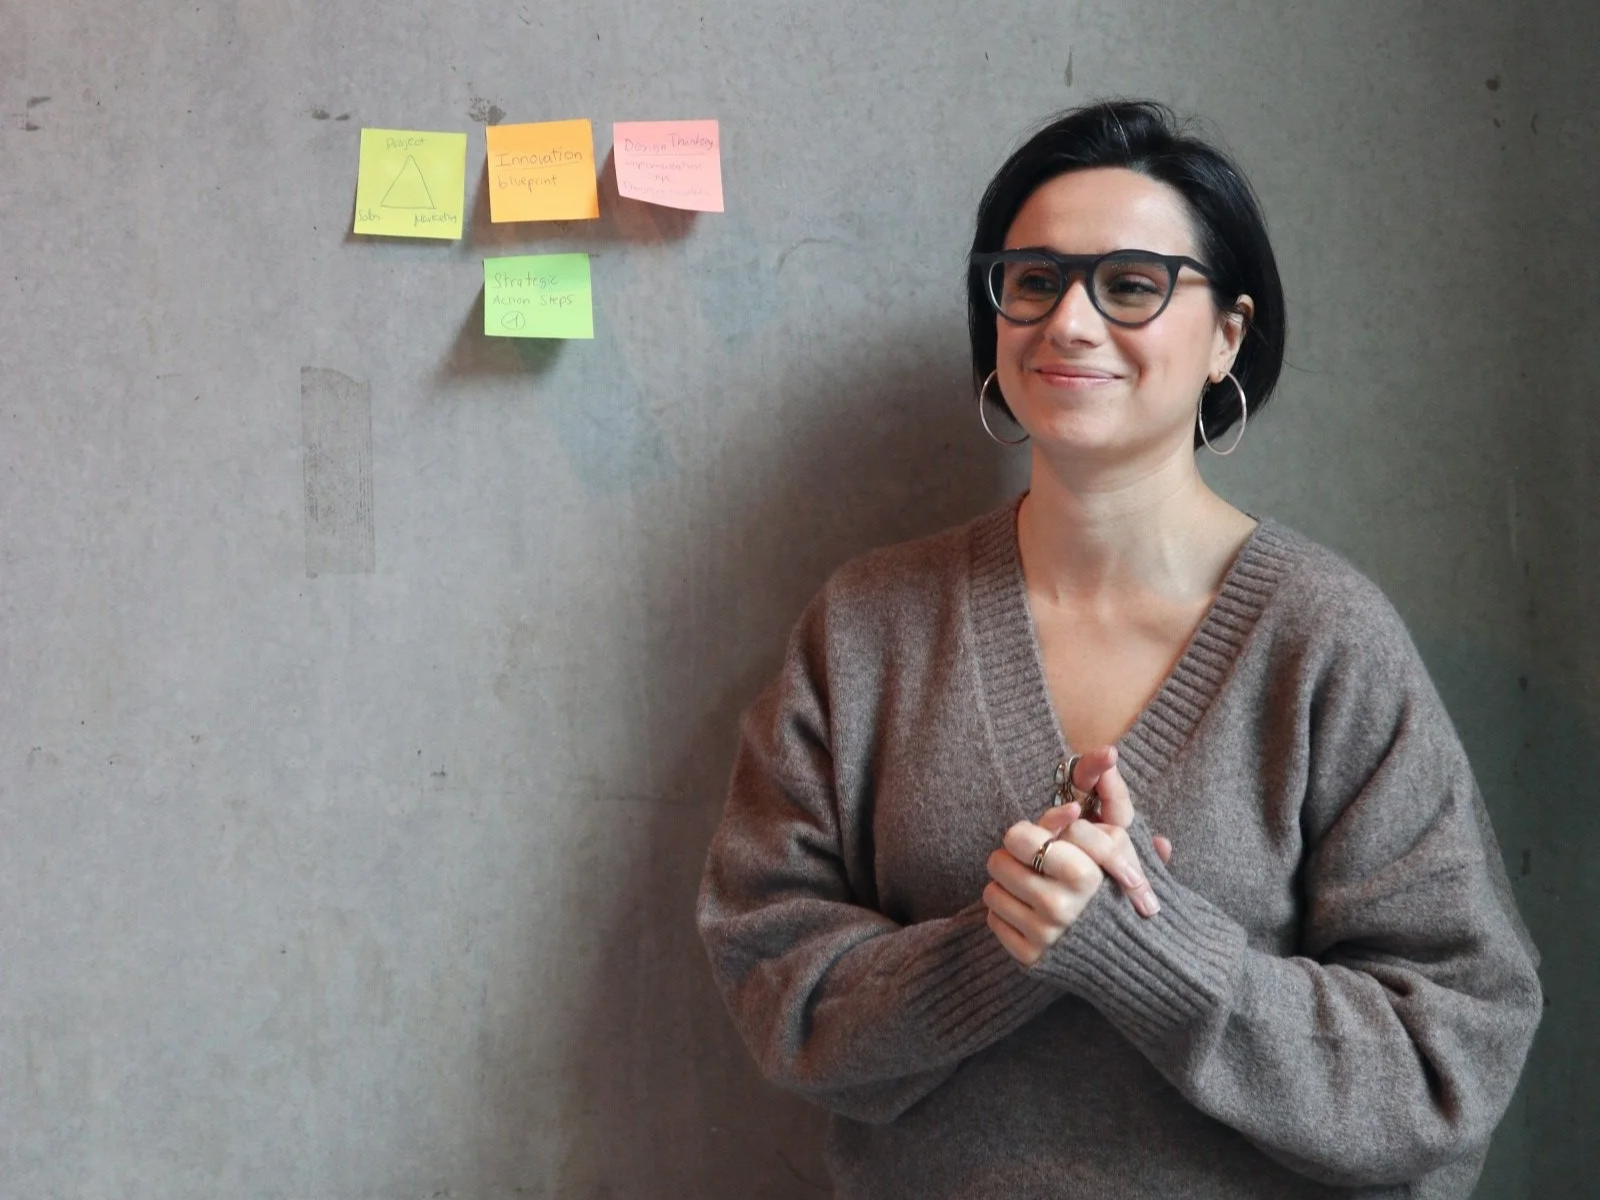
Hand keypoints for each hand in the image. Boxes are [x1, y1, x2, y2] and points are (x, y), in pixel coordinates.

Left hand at [983, 747, 1163, 966]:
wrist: (1136, 957)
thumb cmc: (1122, 886)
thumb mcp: (1123, 841)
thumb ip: (1112, 797)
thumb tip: (1107, 755)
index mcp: (1085, 875)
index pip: (1023, 835)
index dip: (1035, 830)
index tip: (1051, 836)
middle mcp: (1061, 908)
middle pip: (1000, 860)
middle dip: (1015, 854)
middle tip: (1033, 855)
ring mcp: (1043, 936)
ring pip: (992, 890)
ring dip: (1009, 883)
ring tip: (1035, 883)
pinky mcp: (1029, 959)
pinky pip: (994, 920)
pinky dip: (1008, 913)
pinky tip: (1031, 912)